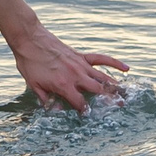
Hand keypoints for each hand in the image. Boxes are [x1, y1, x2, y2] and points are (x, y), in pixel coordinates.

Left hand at [0, 0, 129, 111]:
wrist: (30, 39)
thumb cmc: (30, 62)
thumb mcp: (33, 85)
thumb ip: (46, 99)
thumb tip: (56, 111)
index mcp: (64, 85)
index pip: (80, 103)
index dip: (86, 112)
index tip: (90, 116)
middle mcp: (76, 76)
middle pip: (98, 91)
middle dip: (109, 101)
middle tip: (119, 108)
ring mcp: (80, 65)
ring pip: (102, 77)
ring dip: (114, 87)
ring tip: (125, 95)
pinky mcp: (81, 56)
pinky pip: (101, 59)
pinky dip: (115, 63)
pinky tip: (126, 68)